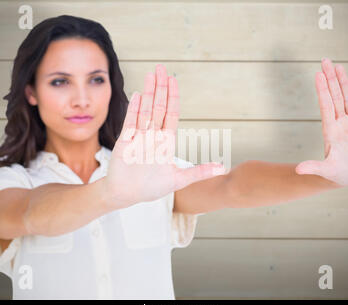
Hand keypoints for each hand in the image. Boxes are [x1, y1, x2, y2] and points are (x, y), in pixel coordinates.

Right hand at [105, 64, 225, 206]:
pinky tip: (138, 95)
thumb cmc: (152, 187)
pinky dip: (134, 109)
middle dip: (161, 87)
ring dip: (148, 92)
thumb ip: (199, 172)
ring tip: (151, 75)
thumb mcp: (180, 180)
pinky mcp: (125, 142)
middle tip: (161, 68)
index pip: (171, 113)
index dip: (173, 97)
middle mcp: (153, 135)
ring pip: (146, 110)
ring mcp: (139, 137)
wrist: (127, 194)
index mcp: (166, 141)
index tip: (173, 80)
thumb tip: (222, 168)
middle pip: (159, 107)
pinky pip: (130, 122)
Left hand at [295, 58, 347, 186]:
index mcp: (331, 131)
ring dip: (343, 82)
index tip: (318, 75)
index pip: (326, 105)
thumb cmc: (336, 174)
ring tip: (338, 66)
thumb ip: (313, 168)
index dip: (323, 90)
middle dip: (331, 78)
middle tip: (325, 60)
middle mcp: (341, 124)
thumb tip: (298, 171)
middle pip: (336, 96)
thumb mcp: (326, 171)